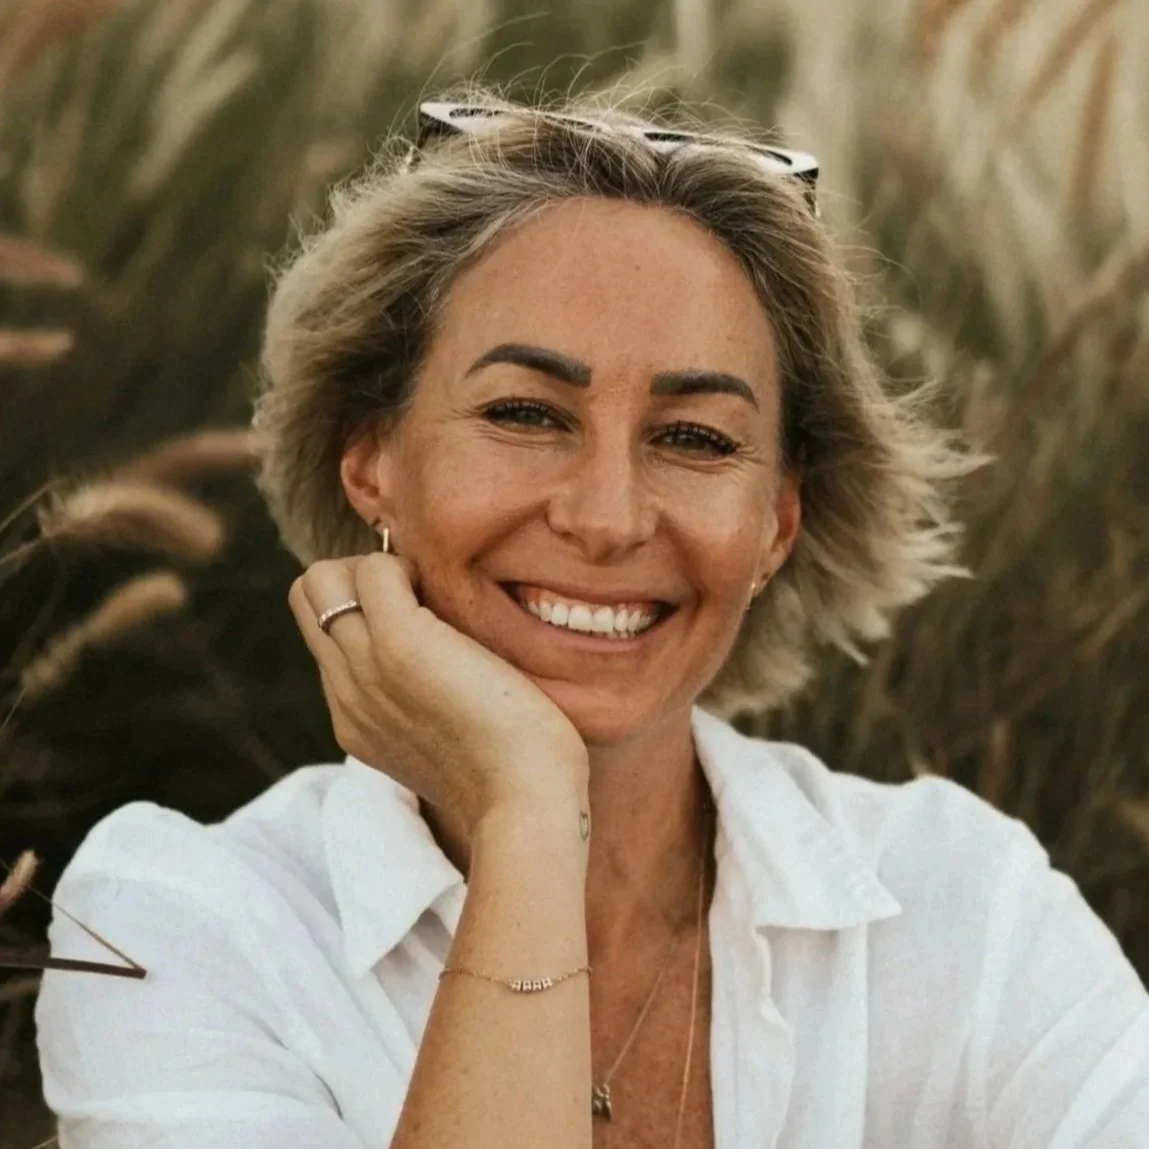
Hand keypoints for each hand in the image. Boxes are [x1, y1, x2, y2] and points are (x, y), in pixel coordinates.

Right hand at [288, 550, 588, 838]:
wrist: (525, 803)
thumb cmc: (516, 773)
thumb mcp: (449, 742)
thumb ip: (427, 706)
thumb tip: (449, 662)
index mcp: (355, 718)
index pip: (325, 635)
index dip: (364, 606)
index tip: (419, 612)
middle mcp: (347, 691)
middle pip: (308, 598)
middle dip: (356, 576)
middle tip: (418, 591)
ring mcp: (365, 667)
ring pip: (320, 580)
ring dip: (377, 567)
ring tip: (429, 592)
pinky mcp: (399, 645)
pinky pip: (373, 570)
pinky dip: (406, 564)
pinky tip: (448, 594)